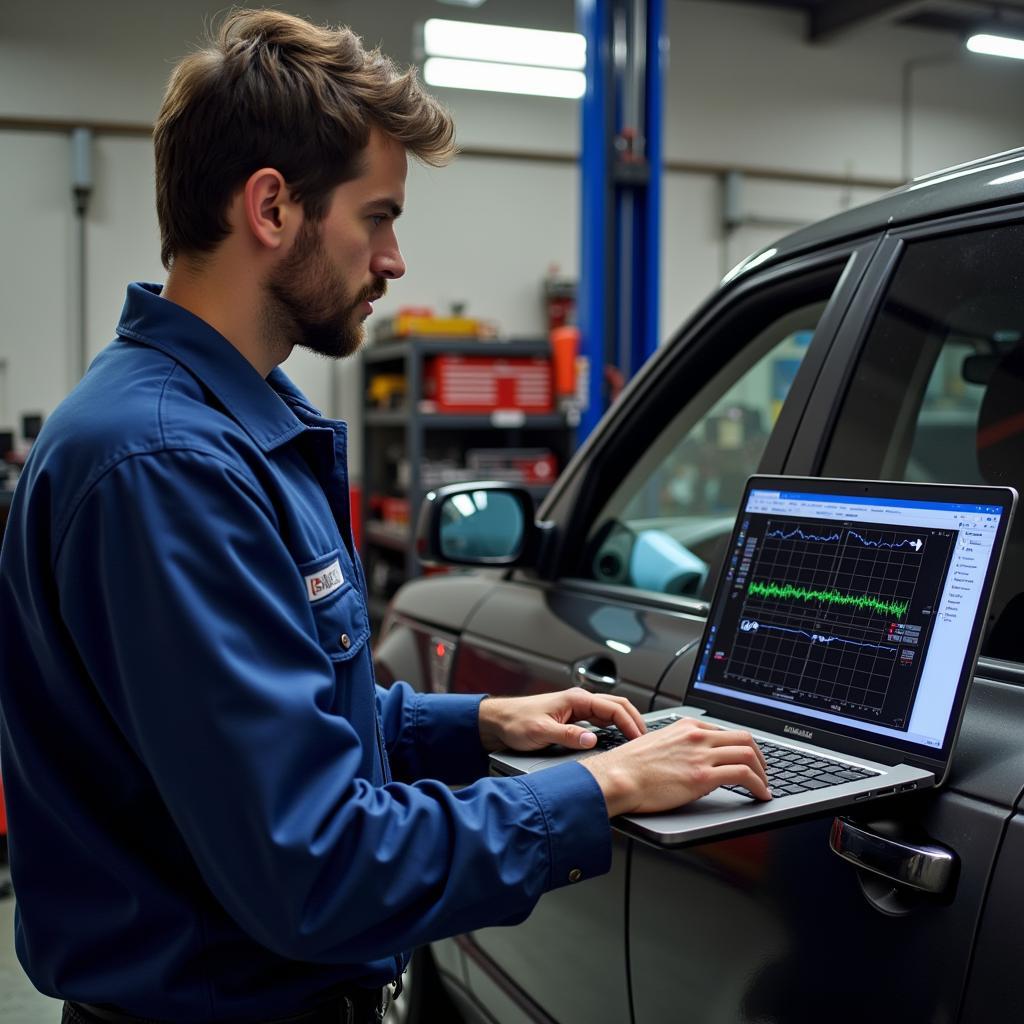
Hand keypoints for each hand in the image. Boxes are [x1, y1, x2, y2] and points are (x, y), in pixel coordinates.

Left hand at [478, 687, 645, 753]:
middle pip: (618, 705)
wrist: (499, 721)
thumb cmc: (516, 723)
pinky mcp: (573, 717)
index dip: (630, 723)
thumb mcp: (541, 732)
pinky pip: (601, 719)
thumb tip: (592, 740)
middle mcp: (579, 700)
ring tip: (637, 741)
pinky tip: (618, 740)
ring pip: (611, 712)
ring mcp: (577, 708)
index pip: (614, 708)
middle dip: (635, 720)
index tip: (639, 740)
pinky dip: (615, 727)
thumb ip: (567, 736)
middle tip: (646, 740)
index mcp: (575, 699)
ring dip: (626, 723)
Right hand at [581, 718, 770, 816]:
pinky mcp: (703, 776)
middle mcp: (697, 736)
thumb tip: (692, 762)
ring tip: (764, 787)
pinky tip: (761, 795)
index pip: (726, 732)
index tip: (747, 759)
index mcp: (686, 727)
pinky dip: (759, 785)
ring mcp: (701, 754)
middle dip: (760, 757)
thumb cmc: (629, 766)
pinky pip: (744, 775)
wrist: (618, 777)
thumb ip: (679, 748)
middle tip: (763, 772)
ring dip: (763, 773)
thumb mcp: (657, 745)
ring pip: (748, 754)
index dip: (742, 747)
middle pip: (744, 739)